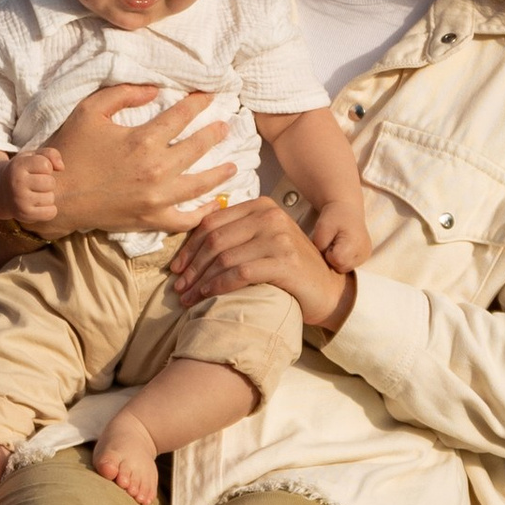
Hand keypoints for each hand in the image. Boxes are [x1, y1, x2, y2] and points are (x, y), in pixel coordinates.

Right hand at [9, 143, 66, 227]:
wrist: (1, 192)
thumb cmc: (23, 172)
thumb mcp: (33, 157)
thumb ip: (51, 154)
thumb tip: (61, 168)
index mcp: (17, 166)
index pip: (47, 165)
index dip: (46, 167)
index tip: (36, 170)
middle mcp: (16, 183)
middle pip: (50, 183)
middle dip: (48, 182)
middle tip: (36, 183)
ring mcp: (19, 201)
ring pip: (51, 198)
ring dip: (47, 196)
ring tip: (35, 194)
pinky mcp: (25, 215)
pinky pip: (51, 212)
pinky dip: (48, 209)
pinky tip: (38, 205)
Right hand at [35, 84, 237, 234]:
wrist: (56, 195)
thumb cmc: (71, 150)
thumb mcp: (90, 111)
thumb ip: (123, 93)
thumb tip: (154, 88)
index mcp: (143, 139)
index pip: (182, 116)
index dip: (199, 103)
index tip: (211, 95)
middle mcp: (156, 168)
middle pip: (198, 147)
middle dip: (215, 134)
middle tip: (226, 126)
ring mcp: (157, 197)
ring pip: (201, 184)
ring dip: (220, 173)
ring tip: (233, 165)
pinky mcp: (151, 219)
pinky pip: (186, 219)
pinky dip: (202, 213)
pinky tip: (213, 204)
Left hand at [168, 196, 353, 336]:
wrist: (328, 289)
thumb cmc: (289, 269)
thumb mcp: (262, 241)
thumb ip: (236, 235)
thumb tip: (190, 246)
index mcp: (260, 206)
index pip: (211, 222)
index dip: (188, 247)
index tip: (175, 268)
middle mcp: (270, 216)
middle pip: (215, 240)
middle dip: (191, 266)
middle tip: (178, 287)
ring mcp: (279, 238)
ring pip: (224, 257)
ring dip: (200, 281)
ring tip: (187, 297)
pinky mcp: (285, 262)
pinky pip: (240, 273)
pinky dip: (219, 286)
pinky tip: (208, 297)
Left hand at [311, 199, 372, 273]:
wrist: (347, 209)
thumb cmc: (334, 217)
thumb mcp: (322, 228)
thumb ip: (320, 248)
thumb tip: (323, 264)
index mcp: (356, 243)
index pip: (337, 261)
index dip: (327, 253)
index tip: (329, 241)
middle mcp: (364, 252)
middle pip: (341, 267)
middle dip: (332, 257)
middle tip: (332, 241)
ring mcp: (366, 256)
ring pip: (344, 268)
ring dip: (337, 259)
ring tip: (338, 243)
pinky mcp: (364, 257)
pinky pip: (348, 265)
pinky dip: (343, 258)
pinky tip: (343, 247)